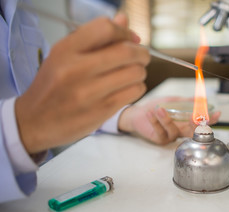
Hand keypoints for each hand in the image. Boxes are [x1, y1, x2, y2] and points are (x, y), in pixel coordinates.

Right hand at [16, 13, 149, 153]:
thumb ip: (95, 38)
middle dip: (142, 53)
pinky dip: (137, 87)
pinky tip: (129, 88)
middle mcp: (77, 69)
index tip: (131, 39)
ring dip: (140, 72)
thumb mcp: (65, 56)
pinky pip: (134, 92)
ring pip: (135, 73)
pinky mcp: (101, 111)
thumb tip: (124, 21)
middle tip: (142, 57)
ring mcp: (89, 92)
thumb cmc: (52, 86)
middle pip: (127, 51)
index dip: (125, 32)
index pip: (106, 28)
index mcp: (66, 50)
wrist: (35, 121)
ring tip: (133, 74)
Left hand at [118, 97, 220, 144]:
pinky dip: (156, 121)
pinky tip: (151, 113)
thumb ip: (186, 101)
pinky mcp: (160, 139)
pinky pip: (160, 132)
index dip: (210, 120)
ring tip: (159, 109)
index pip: (201, 122)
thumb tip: (201, 98)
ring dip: (167, 120)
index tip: (217, 114)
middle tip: (195, 116)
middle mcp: (180, 131)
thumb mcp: (172, 101)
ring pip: (174, 131)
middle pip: (192, 132)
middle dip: (195, 125)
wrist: (137, 113)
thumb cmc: (155, 107)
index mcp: (185, 122)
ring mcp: (171, 136)